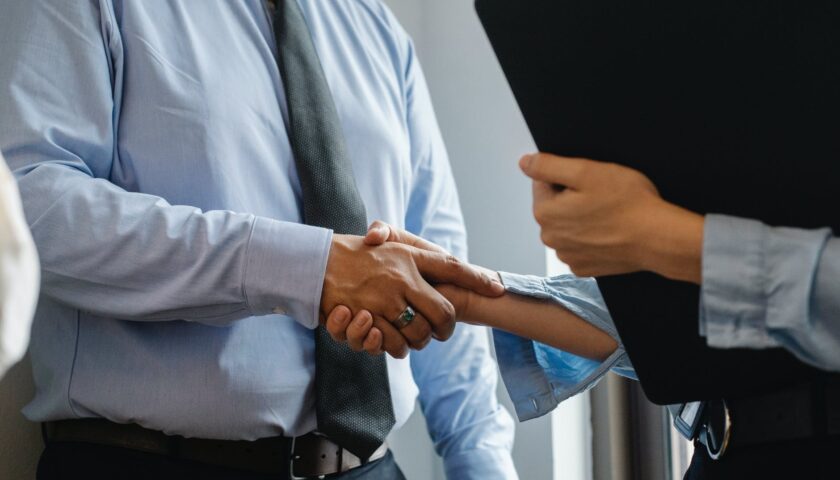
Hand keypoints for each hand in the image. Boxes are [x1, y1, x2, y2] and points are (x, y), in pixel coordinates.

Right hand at [321, 230, 503, 357]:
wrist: (315, 263)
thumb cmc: (353, 254)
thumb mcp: (386, 245)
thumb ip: (412, 254)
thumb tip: (442, 265)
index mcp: (409, 256)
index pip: (452, 267)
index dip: (476, 279)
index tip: (498, 288)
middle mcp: (402, 277)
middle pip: (443, 311)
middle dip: (447, 327)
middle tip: (443, 332)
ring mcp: (386, 299)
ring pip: (420, 332)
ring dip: (421, 340)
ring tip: (415, 338)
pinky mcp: (369, 318)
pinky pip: (395, 343)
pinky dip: (397, 347)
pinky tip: (393, 341)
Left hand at [520, 153, 702, 282]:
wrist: (658, 238)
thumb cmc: (627, 202)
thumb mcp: (586, 171)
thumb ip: (548, 165)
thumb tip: (524, 162)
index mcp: (544, 213)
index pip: (543, 182)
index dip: (567, 176)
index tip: (590, 181)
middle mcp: (550, 238)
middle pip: (555, 205)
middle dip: (573, 197)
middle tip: (602, 196)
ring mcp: (567, 255)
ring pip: (568, 226)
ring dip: (582, 218)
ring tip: (608, 214)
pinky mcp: (584, 267)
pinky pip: (581, 245)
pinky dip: (592, 238)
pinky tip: (609, 232)